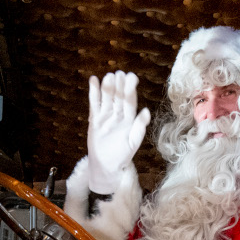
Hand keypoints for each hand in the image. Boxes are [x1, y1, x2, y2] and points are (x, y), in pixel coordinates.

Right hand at [86, 71, 150, 192]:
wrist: (105, 166)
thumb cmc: (121, 156)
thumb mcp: (132, 143)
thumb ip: (139, 128)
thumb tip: (146, 112)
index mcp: (129, 119)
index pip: (130, 101)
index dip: (130, 89)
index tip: (132, 78)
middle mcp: (118, 114)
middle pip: (118, 96)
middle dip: (119, 85)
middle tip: (120, 73)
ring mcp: (106, 115)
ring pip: (107, 97)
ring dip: (108, 86)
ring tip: (109, 76)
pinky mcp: (95, 118)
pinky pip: (94, 103)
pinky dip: (94, 92)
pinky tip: (93, 80)